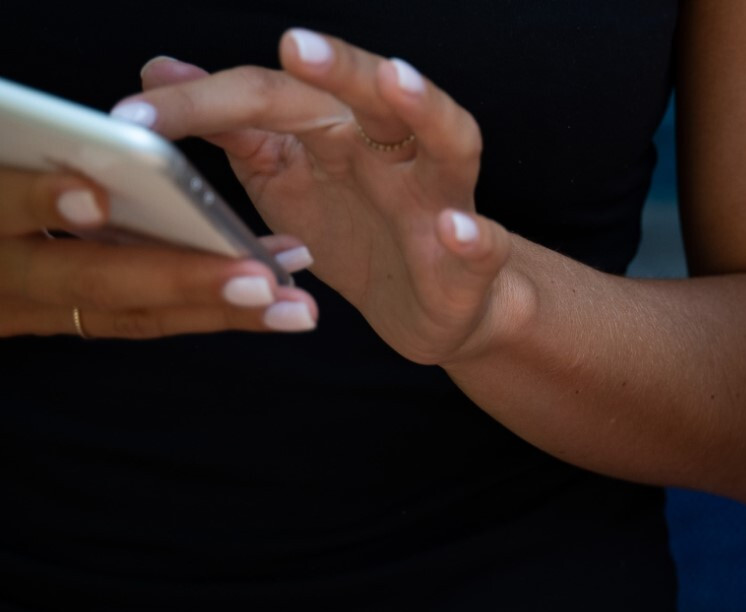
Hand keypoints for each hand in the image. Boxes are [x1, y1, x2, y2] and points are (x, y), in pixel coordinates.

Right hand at [0, 165, 315, 338]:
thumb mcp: (5, 151)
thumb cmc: (5, 172)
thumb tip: (145, 86)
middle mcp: (5, 275)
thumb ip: (53, 136)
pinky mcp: (65, 319)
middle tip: (257, 280)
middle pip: (90, 280)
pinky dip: (206, 308)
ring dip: (218, 306)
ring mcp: (32, 307)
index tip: (94, 196)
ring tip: (292, 301)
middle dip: (179, 278)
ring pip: (130, 312)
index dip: (44, 203)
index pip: (4, 206)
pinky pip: (142, 319)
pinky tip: (270, 298)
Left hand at [119, 32, 518, 364]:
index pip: (272, 96)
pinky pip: (484, 245)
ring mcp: (441, 199)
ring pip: (449, 138)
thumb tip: (160, 69)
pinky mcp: (471, 263)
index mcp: (343, 126)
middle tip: (293, 45)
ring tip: (396, 82)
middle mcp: (397, 148)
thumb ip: (233, 125)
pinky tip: (458, 229)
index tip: (134, 119)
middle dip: (339, 65)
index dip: (203, 104)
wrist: (431, 305)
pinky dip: (476, 235)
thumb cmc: (357, 232)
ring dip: (425, 107)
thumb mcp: (283, 175)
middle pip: (374, 91)